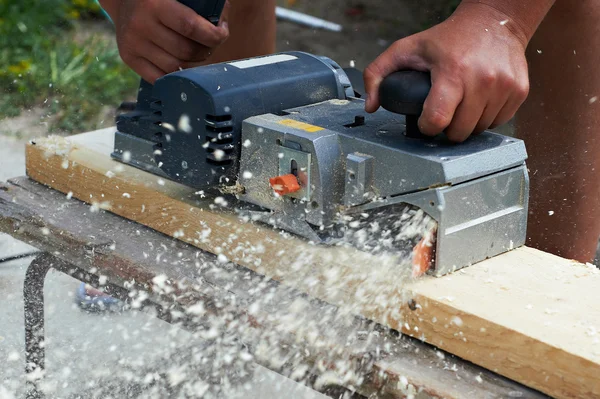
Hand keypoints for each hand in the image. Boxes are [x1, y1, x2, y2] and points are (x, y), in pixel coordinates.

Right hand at [100, 0, 229, 82]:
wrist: (125, 0)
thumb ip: (203, 5)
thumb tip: (222, 25)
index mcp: (155, 4)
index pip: (191, 27)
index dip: (213, 36)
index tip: (221, 34)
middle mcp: (140, 25)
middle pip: (186, 52)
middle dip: (206, 51)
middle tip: (210, 45)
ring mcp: (132, 44)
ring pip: (176, 69)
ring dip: (194, 65)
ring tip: (198, 54)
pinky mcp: (129, 58)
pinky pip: (161, 78)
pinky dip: (177, 75)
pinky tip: (184, 64)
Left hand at [364, 2, 529, 141]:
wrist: (494, 21)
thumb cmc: (448, 39)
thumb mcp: (406, 50)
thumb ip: (378, 75)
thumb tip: (371, 106)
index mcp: (453, 71)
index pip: (437, 120)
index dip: (426, 126)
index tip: (425, 120)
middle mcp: (482, 80)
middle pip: (459, 132)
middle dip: (447, 128)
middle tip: (443, 114)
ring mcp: (504, 87)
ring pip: (479, 130)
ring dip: (467, 124)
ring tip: (460, 106)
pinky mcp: (519, 91)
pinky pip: (498, 122)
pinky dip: (486, 118)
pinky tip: (478, 103)